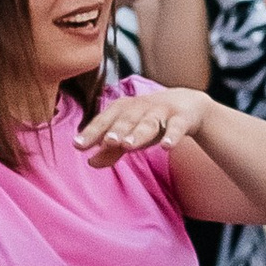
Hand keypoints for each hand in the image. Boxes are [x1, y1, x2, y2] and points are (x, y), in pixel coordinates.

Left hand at [77, 85, 209, 164]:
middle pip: (126, 119)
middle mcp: (141, 107)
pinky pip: (177, 127)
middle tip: (106, 141)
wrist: (187, 104)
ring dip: (138, 133)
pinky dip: (172, 136)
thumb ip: (111, 149)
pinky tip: (166, 147)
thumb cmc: (151, 121)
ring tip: (128, 145)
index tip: (78, 144)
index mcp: (124, 109)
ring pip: (149, 123)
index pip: (105, 120)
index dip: (92, 131)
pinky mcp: (182, 118)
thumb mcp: (130, 134)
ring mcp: (162, 111)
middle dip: (115, 130)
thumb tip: (90, 162)